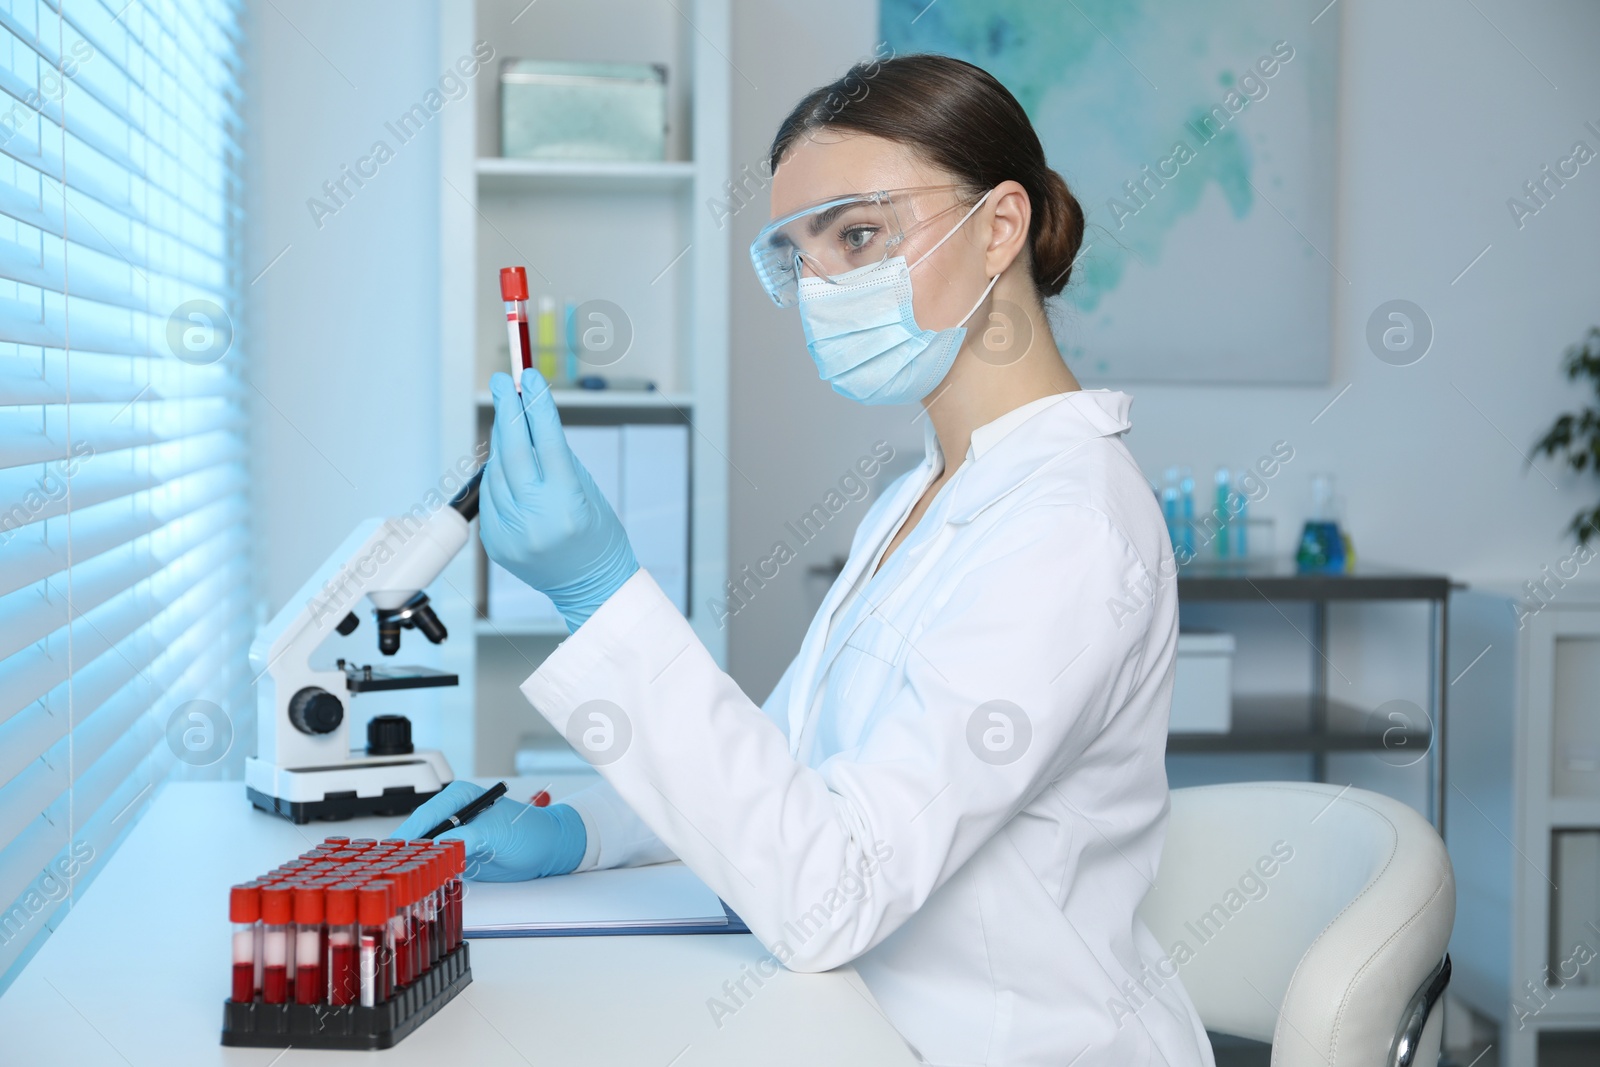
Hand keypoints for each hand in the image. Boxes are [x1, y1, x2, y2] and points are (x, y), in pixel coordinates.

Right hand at [393, 781, 585, 880]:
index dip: (408, 836)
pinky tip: (418, 886)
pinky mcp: (458, 855)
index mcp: (459, 798)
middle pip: (418, 835)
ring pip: (423, 852)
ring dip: (413, 868)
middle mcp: (452, 814)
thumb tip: (440, 844)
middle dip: (405, 855)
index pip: (425, 816)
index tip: (392, 854)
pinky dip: (427, 876)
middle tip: (389, 874)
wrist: (550, 849)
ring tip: (399, 884)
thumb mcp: (499, 832)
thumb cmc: (531, 832)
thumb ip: (469, 836)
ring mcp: (453, 835)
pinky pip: (436, 865)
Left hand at [480, 369, 639, 630]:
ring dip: (502, 442)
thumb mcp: (587, 491)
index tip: (529, 377)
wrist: (590, 587)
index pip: (547, 442)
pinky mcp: (495, 542)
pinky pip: (491, 496)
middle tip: (502, 382)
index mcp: (567, 505)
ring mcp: (511, 533)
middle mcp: (535, 520)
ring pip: (496, 472)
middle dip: (507, 411)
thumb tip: (530, 417)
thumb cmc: (597, 536)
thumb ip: (557, 458)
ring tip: (510, 421)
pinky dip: (498, 475)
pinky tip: (509, 465)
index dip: (537, 405)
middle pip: (512, 452)